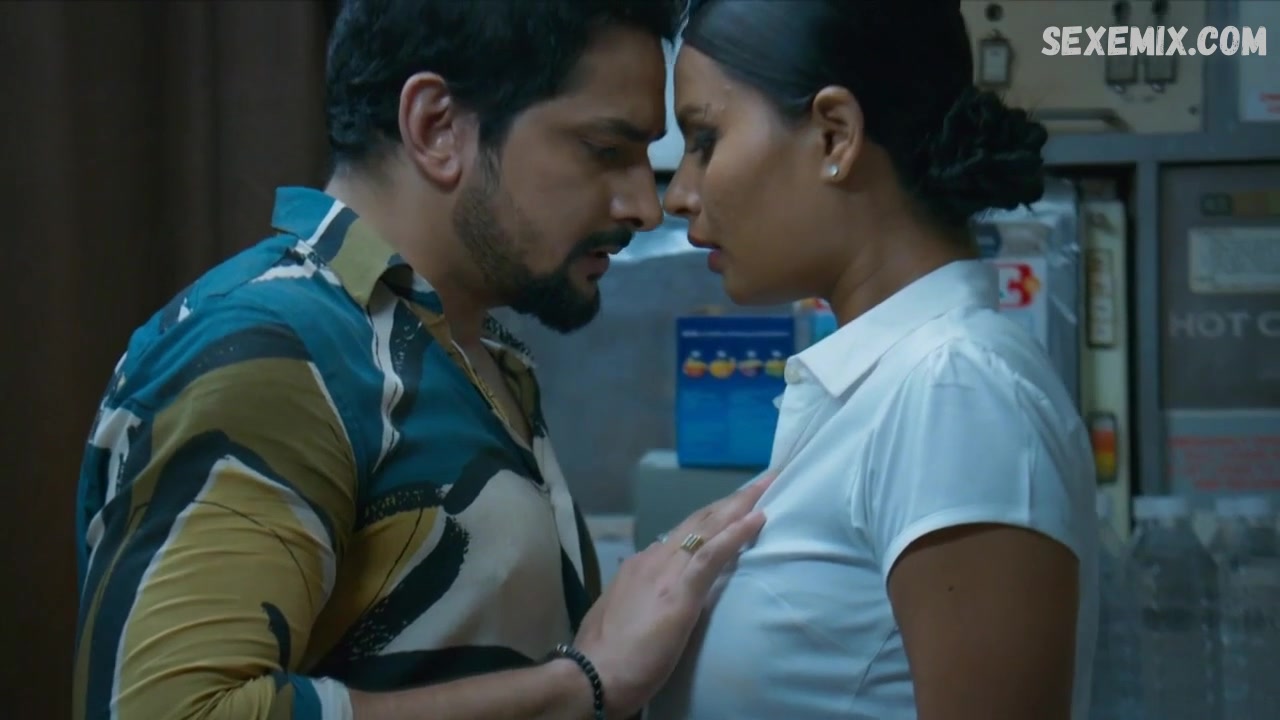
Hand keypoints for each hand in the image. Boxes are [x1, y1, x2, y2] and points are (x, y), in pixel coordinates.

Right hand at [571, 473, 774, 717]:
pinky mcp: (679, 593)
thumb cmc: (605, 656)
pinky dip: (736, 534)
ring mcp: (666, 573)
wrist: (591, 675)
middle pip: (698, 521)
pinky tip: (757, 518)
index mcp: (640, 566)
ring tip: (766, 486)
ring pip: (707, 528)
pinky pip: (712, 555)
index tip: (728, 507)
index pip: (680, 534)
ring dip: (739, 505)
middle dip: (730, 501)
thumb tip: (641, 586)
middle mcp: (653, 560)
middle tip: (760, 482)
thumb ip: (634, 595)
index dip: (708, 519)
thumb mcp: (619, 614)